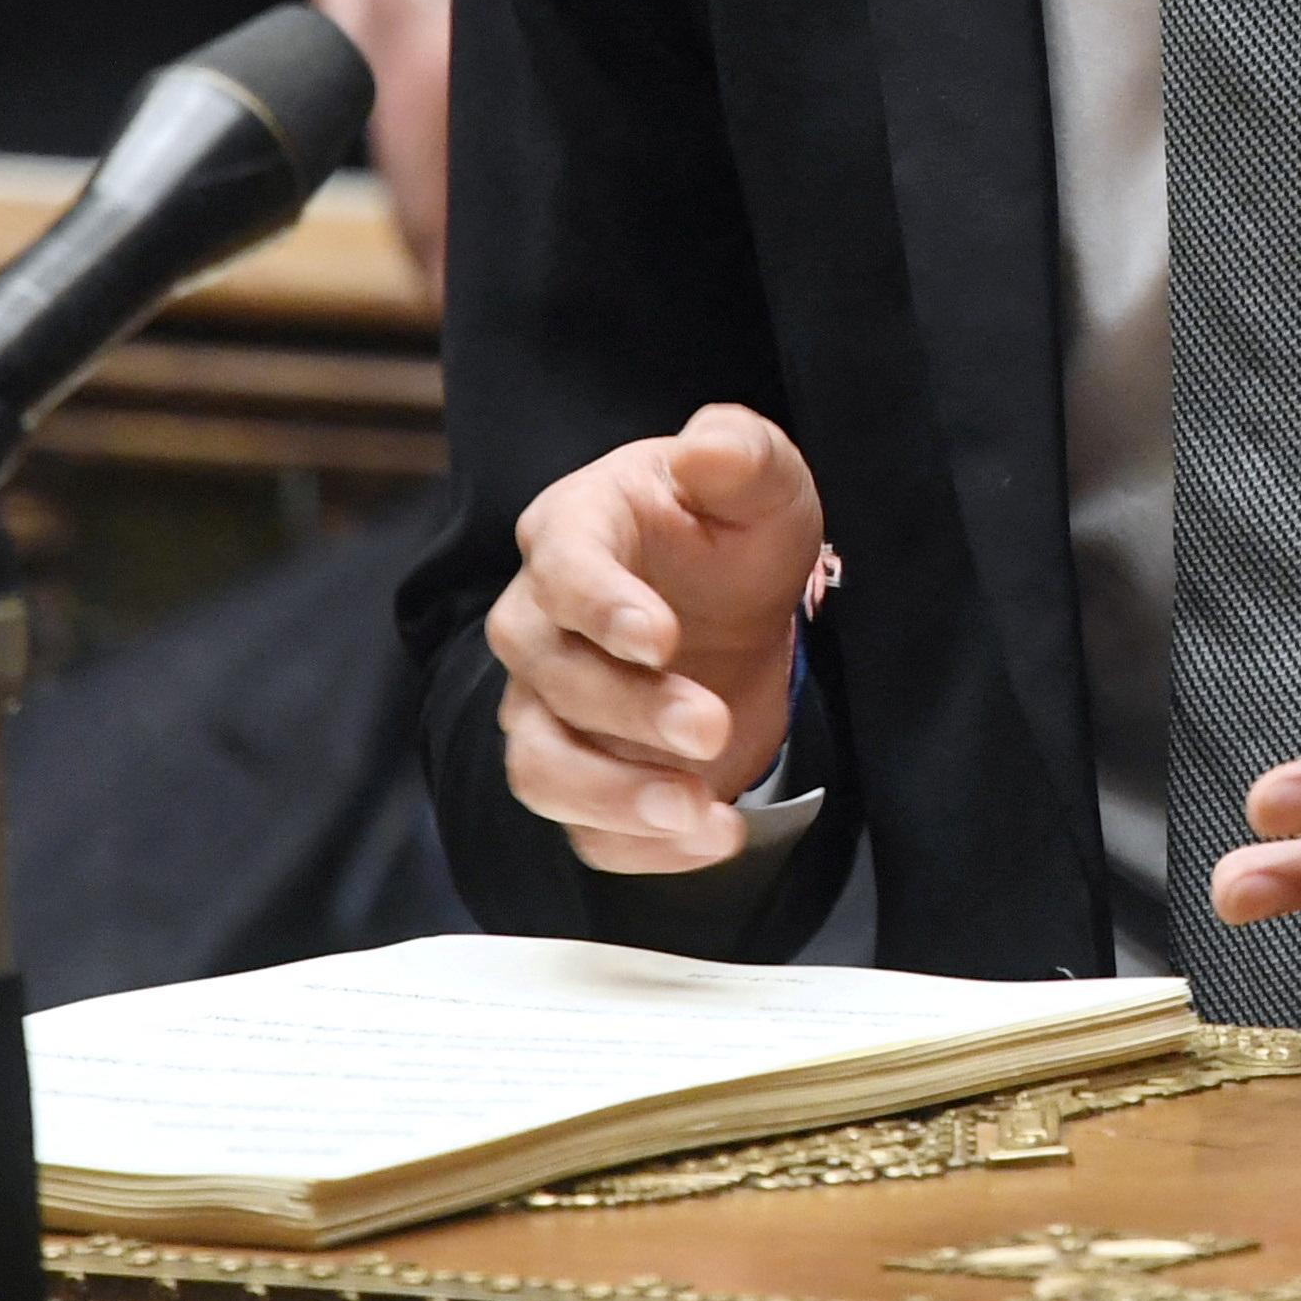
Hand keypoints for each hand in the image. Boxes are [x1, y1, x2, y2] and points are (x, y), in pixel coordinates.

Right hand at [485, 402, 821, 875]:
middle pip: (548, 677)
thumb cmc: (732, 531)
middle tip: (711, 728)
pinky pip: (579, 828)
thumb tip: (707, 451)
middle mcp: (540, 621)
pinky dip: (637, 848)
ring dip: (614, 797)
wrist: (734, 607)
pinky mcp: (579, 772)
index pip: (562, 567)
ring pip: (540, 766)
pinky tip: (709, 839)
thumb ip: (739, 454)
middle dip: (628, 710)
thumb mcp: (760, 480)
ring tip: (700, 814)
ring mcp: (548, 706)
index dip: (601, 606)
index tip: (660, 638)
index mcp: (576, 529)